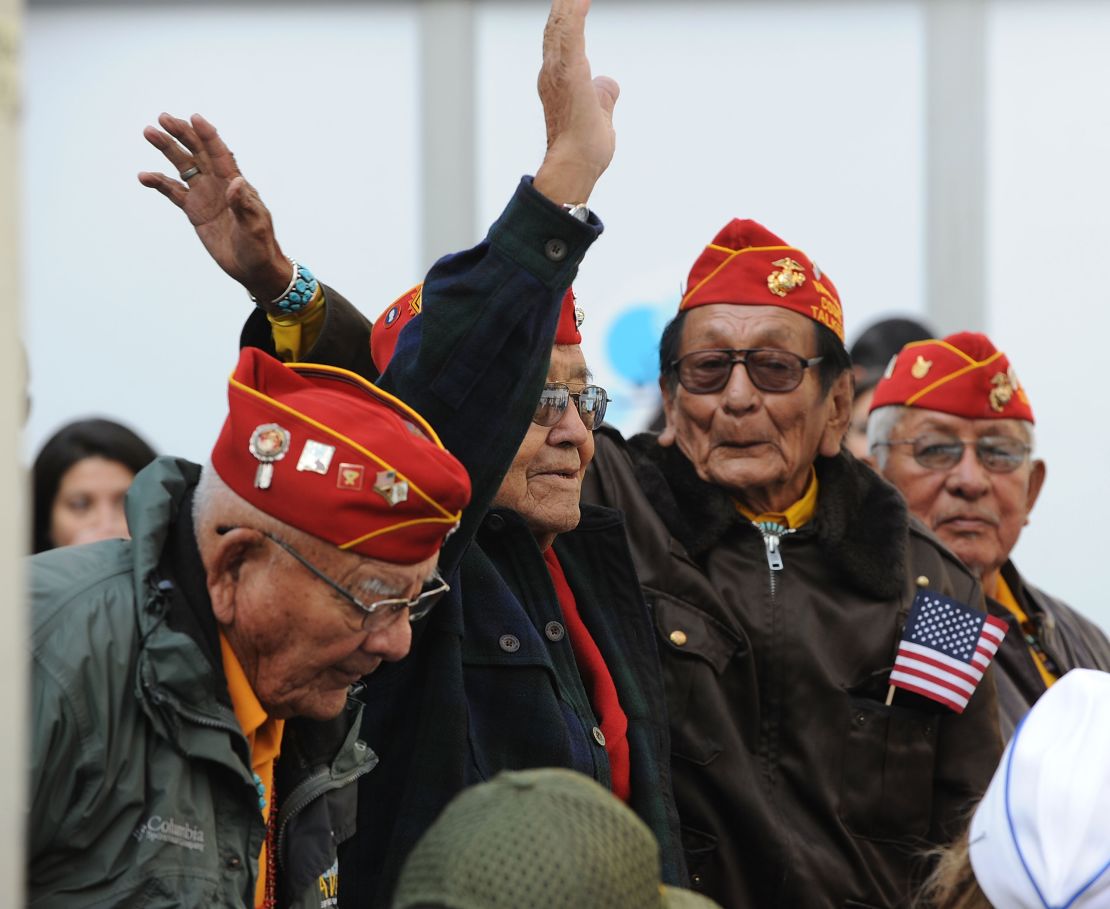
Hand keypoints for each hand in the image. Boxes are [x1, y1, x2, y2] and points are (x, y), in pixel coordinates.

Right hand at [138, 113, 292, 301]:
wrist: (254, 268)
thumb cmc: (260, 247)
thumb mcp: (254, 227)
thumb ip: (244, 206)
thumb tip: (237, 183)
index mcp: (236, 184)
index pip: (220, 154)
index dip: (208, 136)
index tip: (195, 117)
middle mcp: (219, 184)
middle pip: (198, 152)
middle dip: (182, 134)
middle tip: (163, 118)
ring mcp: (205, 195)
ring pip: (184, 165)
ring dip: (167, 149)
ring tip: (149, 132)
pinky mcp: (195, 210)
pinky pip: (173, 191)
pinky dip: (159, 182)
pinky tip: (144, 176)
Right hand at [533, 0, 619, 204]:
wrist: (574, 167)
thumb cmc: (583, 149)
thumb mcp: (599, 114)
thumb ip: (603, 95)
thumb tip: (608, 83)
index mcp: (559, 77)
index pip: (562, 35)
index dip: (568, 11)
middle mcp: (552, 70)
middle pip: (558, 22)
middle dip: (566, 1)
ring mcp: (558, 70)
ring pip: (561, 21)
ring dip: (568, 2)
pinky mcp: (571, 72)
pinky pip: (572, 32)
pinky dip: (576, 10)